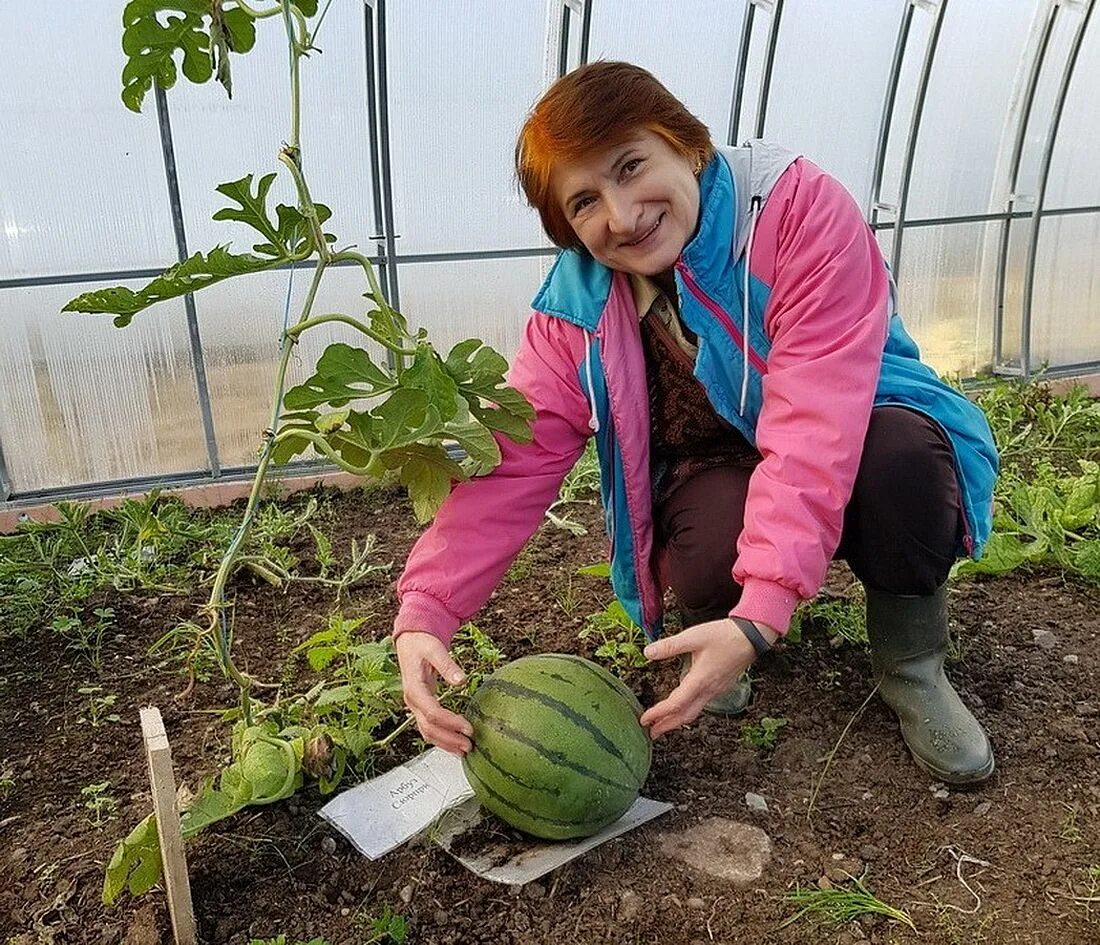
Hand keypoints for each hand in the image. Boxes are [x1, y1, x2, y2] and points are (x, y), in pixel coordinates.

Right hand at [394, 631, 473, 754]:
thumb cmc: (421, 643)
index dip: (451, 723)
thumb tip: (461, 680)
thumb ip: (447, 665)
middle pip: (429, 728)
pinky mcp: (421, 706)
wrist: (410, 640)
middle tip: (469, 745)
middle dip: (449, 739)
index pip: (432, 713)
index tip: (469, 728)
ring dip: (445, 743)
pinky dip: (442, 738)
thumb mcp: (435, 649)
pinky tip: (455, 743)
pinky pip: (429, 727)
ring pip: (427, 732)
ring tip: (464, 750)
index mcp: (414, 689)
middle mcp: (412, 701)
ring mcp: (415, 706)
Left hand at [639, 618, 773, 738]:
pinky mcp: (720, 686)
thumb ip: (670, 646)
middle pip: (685, 716)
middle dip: (667, 726)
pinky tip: (683, 706)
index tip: (644, 719)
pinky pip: (702, 704)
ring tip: (663, 722)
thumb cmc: (725, 636)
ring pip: (694, 712)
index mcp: (700, 680)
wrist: (752, 636)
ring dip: (677, 720)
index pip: (675, 704)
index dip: (658, 714)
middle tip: (651, 732)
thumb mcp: (693, 637)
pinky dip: (688, 710)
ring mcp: (716, 690)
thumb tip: (648, 652)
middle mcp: (709, 690)